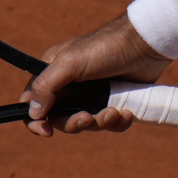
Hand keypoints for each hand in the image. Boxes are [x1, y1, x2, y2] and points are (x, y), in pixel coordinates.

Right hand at [19, 13, 170, 136]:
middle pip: (60, 119)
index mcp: (52, 73)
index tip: (46, 132)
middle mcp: (69, 86)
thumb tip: (32, 112)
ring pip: (87, 124)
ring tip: (115, 112)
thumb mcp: (70, 63)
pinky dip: (118, 123)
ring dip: (100, 122)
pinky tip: (127, 113)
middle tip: (88, 117)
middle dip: (74, 123)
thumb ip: (46, 86)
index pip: (32, 102)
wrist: (145, 45)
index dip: (35, 120)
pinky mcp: (112, 102)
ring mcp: (91, 95)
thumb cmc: (104, 48)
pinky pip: (109, 124)